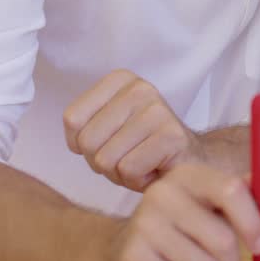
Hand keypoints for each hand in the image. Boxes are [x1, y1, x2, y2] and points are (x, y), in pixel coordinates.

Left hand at [64, 69, 197, 191]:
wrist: (187, 162)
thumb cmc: (140, 148)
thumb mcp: (106, 127)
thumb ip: (83, 126)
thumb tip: (77, 142)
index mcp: (120, 80)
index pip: (72, 119)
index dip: (82, 144)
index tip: (108, 142)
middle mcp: (140, 88)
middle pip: (88, 141)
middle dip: (102, 162)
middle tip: (128, 157)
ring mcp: (158, 110)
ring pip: (106, 159)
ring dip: (120, 174)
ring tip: (142, 163)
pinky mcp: (171, 136)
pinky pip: (128, 170)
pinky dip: (137, 181)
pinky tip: (154, 170)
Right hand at [85, 164, 259, 260]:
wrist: (128, 246)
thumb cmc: (183, 225)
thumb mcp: (208, 203)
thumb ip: (240, 195)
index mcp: (187, 175)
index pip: (231, 190)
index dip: (253, 222)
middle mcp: (162, 194)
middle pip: (223, 240)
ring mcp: (144, 226)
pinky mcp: (133, 259)